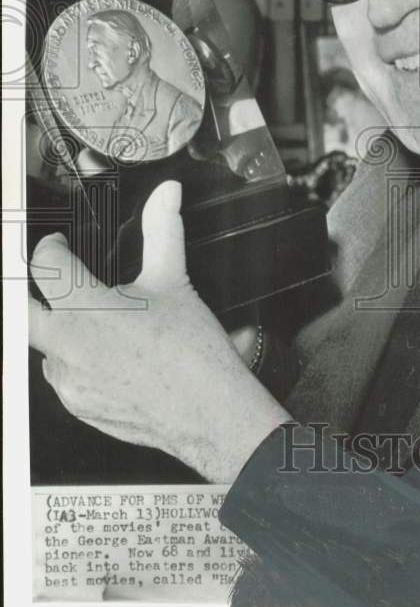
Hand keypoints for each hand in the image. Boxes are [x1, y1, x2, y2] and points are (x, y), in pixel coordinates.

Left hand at [29, 181, 289, 481]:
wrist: (209, 412)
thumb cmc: (194, 353)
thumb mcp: (174, 279)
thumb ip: (163, 229)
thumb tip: (166, 193)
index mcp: (88, 309)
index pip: (47, 266)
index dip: (51, 248)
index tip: (59, 245)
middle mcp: (68, 346)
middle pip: (22, 312)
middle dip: (32, 292)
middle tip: (52, 282)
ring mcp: (69, 381)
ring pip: (46, 346)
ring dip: (61, 330)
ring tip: (101, 326)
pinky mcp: (77, 406)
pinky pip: (64, 377)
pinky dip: (78, 362)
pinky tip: (112, 358)